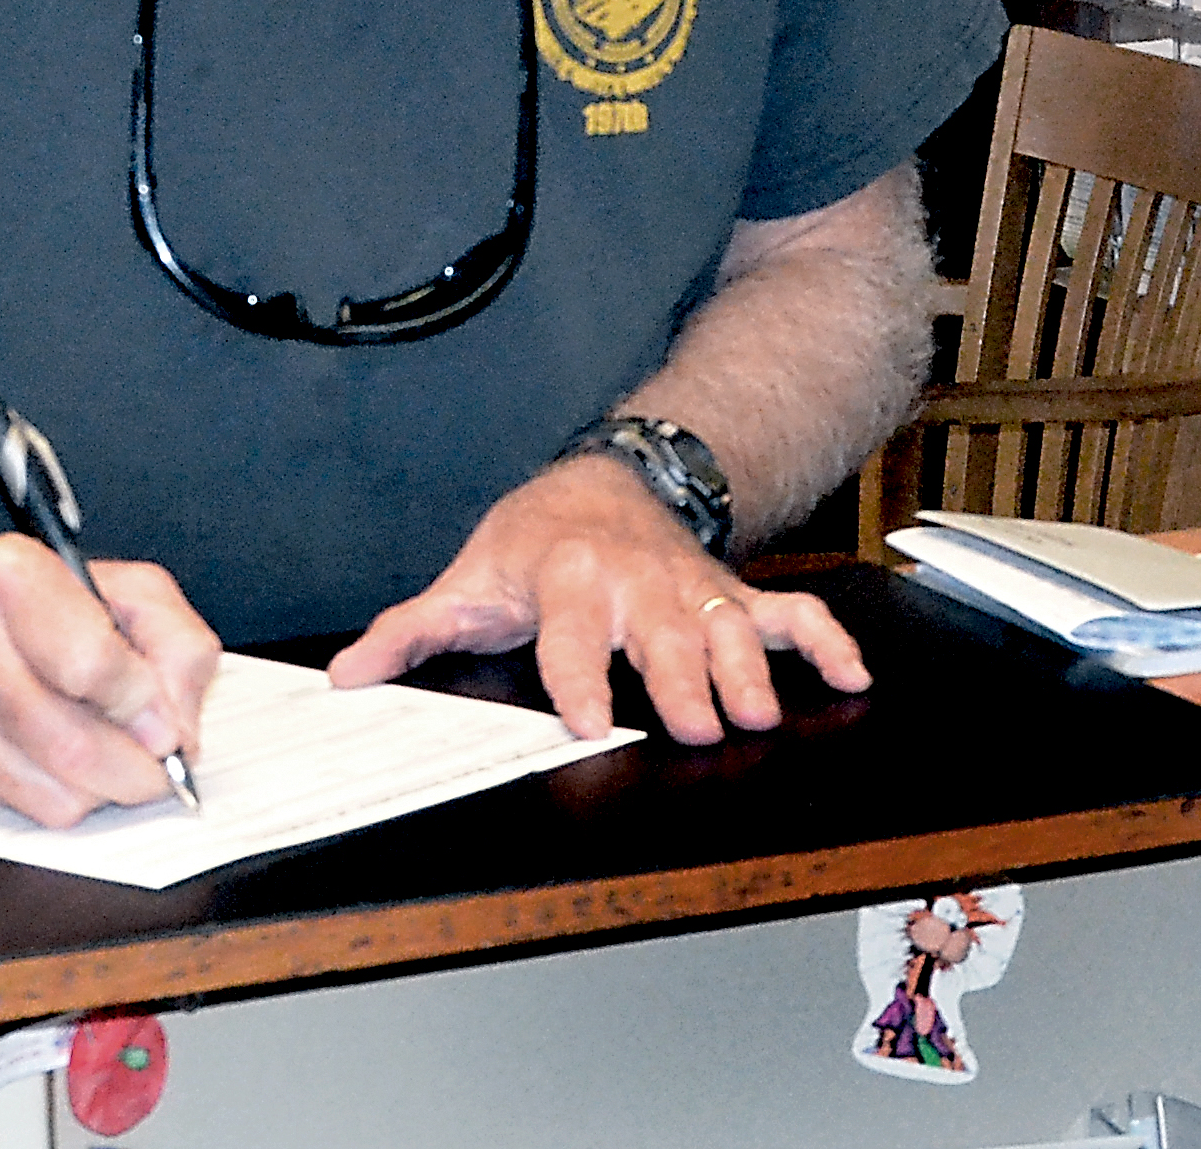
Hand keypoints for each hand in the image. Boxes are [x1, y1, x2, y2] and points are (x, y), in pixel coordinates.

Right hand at [0, 534, 221, 826]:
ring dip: (104, 788)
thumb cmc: (40, 607)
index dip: (144, 703)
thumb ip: (176, 645)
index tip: (164, 718)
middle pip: (74, 745)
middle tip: (157, 757)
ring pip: (55, 794)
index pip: (90, 663)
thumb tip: (177, 727)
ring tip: (111, 751)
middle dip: (137, 768)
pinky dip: (66, 798)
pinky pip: (29, 812)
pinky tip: (65, 760)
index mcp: (12, 578)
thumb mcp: (128, 590)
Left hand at [325, 456, 869, 743]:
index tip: (588, 721)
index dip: (579, 677)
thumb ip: (413, 631)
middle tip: (701, 727)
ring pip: (727, 627)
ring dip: (746, 670)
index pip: (571, 636)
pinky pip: (789, 613)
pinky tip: (852, 677)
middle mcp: (635, 584)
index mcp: (567, 581)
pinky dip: (824, 642)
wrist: (605, 475)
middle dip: (682, 682)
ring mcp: (691, 589)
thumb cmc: (533, 539)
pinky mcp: (731, 594)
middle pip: (662, 637)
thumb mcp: (469, 578)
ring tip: (758, 714)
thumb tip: (348, 677)